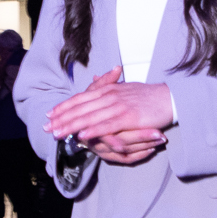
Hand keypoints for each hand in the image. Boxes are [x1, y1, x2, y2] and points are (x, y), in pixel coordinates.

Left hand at [45, 68, 175, 160]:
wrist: (169, 97)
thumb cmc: (147, 96)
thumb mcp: (124, 87)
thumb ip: (107, 85)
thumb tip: (92, 81)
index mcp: (107, 89)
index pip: (80, 98)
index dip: (63, 107)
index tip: (49, 114)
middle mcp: (110, 95)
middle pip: (80, 108)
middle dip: (62, 118)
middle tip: (47, 127)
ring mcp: (118, 106)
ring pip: (90, 117)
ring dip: (72, 126)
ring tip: (58, 134)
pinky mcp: (128, 117)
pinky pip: (107, 125)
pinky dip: (93, 130)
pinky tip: (82, 136)